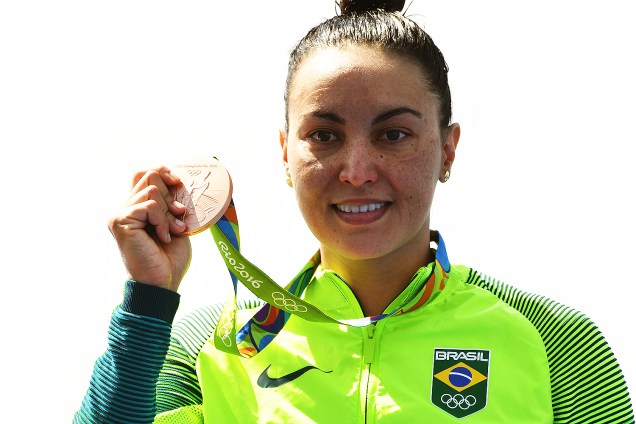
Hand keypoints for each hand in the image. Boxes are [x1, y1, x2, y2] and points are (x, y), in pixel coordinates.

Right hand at [108, 166, 191, 291]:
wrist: (163, 283)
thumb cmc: (170, 258)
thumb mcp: (175, 224)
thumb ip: (171, 203)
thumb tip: (178, 180)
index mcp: (137, 208)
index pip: (144, 174)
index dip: (163, 172)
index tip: (180, 184)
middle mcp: (125, 208)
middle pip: (149, 176)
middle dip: (171, 196)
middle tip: (179, 217)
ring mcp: (119, 214)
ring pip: (151, 190)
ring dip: (169, 212)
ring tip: (173, 231)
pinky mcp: (119, 221)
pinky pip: (149, 205)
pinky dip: (163, 220)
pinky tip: (163, 237)